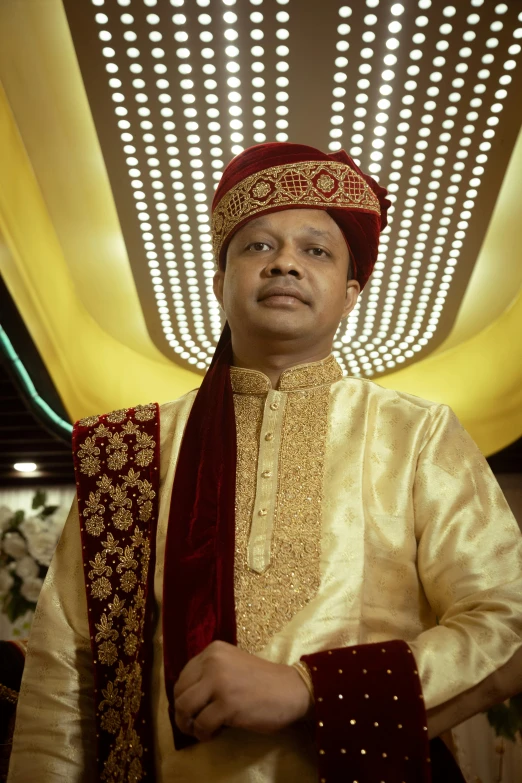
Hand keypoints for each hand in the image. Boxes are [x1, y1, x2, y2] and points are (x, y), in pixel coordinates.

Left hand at [174, 640, 311, 741]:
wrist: (292, 690)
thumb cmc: (263, 681)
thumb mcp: (231, 665)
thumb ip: (209, 674)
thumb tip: (185, 699)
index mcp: (213, 650)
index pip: (183, 676)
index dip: (184, 696)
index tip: (194, 709)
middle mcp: (212, 662)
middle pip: (179, 692)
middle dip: (182, 713)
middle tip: (194, 724)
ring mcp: (219, 682)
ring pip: (184, 708)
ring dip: (189, 725)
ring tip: (202, 730)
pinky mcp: (226, 704)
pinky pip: (201, 724)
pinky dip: (204, 734)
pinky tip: (215, 733)